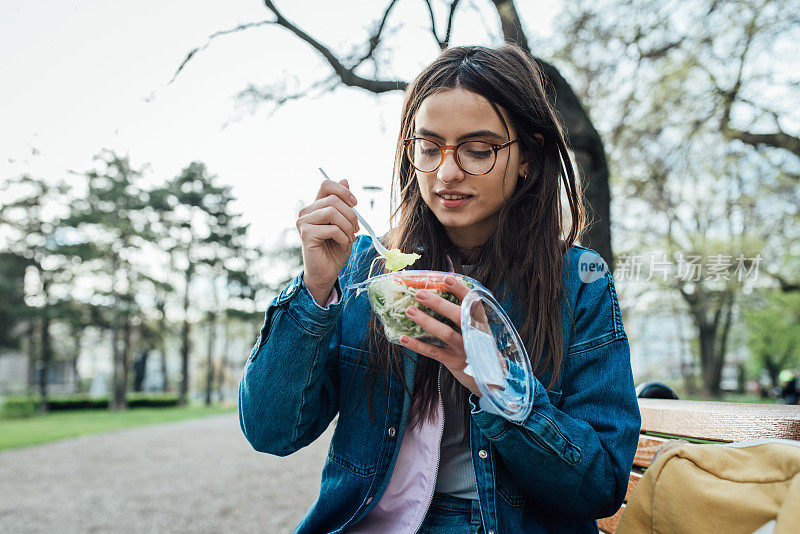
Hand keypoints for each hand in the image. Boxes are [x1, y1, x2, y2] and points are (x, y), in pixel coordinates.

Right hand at [296, 178, 359, 304]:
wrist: (327, 273)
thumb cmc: (335, 248)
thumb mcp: (345, 223)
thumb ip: (344, 203)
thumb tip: (345, 179)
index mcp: (316, 206)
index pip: (326, 184)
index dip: (343, 191)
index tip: (355, 204)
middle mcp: (306, 212)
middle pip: (334, 199)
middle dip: (351, 215)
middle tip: (355, 230)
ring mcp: (303, 222)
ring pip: (333, 212)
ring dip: (348, 227)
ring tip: (349, 239)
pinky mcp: (306, 234)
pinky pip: (332, 228)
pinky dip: (343, 238)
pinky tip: (343, 245)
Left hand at [398, 275, 481, 397]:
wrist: (489, 375)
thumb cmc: (476, 343)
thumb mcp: (477, 328)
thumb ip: (464, 313)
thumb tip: (440, 291)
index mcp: (480, 322)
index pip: (473, 303)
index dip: (461, 290)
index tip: (448, 278)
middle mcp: (474, 334)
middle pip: (458, 316)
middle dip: (439, 304)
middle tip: (420, 293)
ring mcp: (464, 349)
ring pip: (445, 333)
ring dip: (426, 321)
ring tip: (409, 310)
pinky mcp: (453, 362)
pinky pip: (433, 352)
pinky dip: (417, 345)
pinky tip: (403, 338)